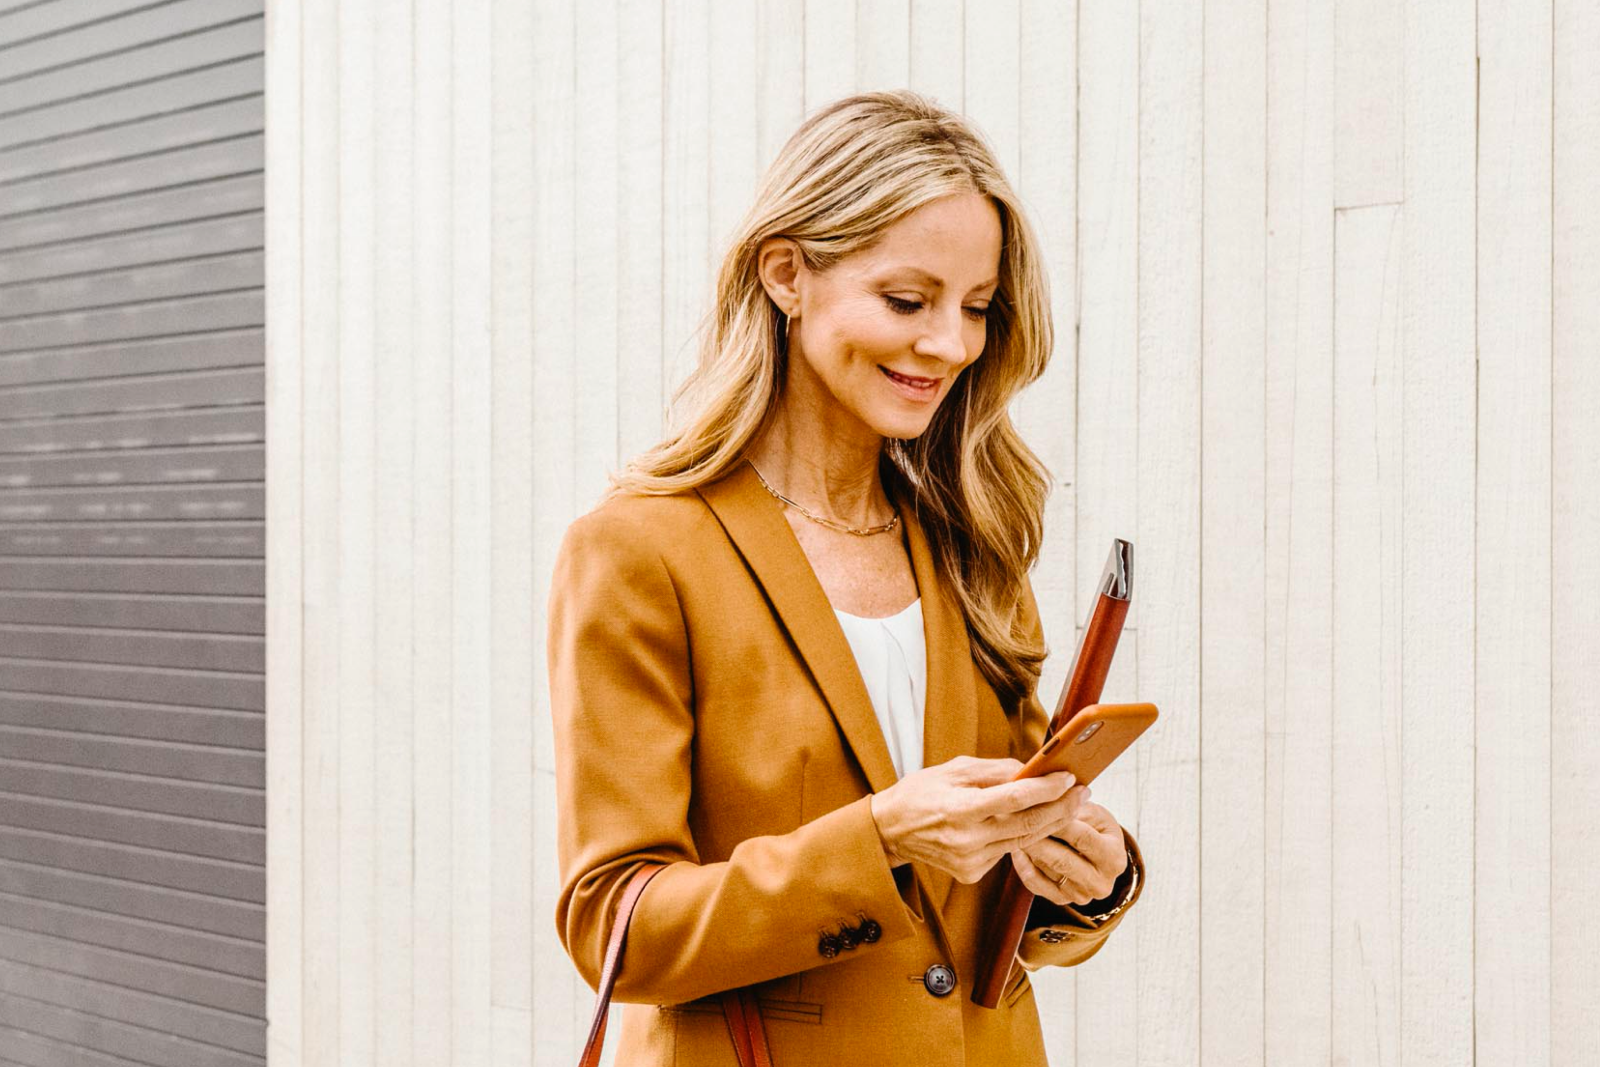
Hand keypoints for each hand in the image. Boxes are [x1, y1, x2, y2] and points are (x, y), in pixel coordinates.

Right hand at [868, 755, 1089, 884]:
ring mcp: (971, 861)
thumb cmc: (920, 792)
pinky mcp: (972, 873)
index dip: (1047, 789)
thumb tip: (1031, 769)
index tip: (1069, 777)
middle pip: (1028, 825)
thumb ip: (994, 770)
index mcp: (959, 809)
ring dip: (1051, 822)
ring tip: (1070, 803)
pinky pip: (1007, 851)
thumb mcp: (953, 769)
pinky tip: (1036, 821)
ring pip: (1024, 841)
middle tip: (1083, 791)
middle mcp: (967, 840)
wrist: (890, 830)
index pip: (1015, 799)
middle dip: (1061, 807)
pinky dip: (1024, 835)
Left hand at [1008, 800, 1126, 906]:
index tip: (1037, 803)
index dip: (1059, 820)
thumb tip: (1054, 796)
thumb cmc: (1094, 827)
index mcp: (1114, 859)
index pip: (1083, 838)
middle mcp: (1100, 884)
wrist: (1095, 855)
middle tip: (1015, 817)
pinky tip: (1015, 845)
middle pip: (1062, 859)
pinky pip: (1034, 882)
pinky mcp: (1061, 900)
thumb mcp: (1095, 813)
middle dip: (1038, 836)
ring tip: (1012, 827)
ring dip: (1027, 847)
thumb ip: (1077, 808)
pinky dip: (1022, 863)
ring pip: (1045, 869)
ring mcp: (1080, 895)